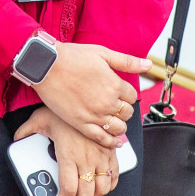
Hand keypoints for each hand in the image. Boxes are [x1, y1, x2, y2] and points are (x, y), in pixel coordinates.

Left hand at [13, 108, 118, 195]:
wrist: (87, 94)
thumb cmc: (62, 108)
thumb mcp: (39, 119)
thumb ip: (26, 133)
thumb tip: (16, 141)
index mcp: (69, 155)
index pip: (68, 191)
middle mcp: (87, 159)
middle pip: (86, 195)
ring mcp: (102, 156)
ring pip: (102, 189)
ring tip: (84, 195)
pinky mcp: (111, 151)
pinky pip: (114, 176)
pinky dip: (108, 185)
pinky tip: (100, 184)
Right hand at [32, 42, 146, 147]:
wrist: (46, 65)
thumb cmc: (72, 56)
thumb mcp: (102, 53)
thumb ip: (127, 61)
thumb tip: (148, 64)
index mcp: (114, 84)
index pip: (132, 96)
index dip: (126, 94)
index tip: (119, 92)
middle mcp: (107, 102)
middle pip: (127, 113)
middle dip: (124, 109)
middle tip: (116, 105)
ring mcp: (94, 115)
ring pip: (118, 127)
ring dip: (120, 125)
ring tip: (115, 121)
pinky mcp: (80, 123)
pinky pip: (101, 138)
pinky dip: (111, 142)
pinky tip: (115, 142)